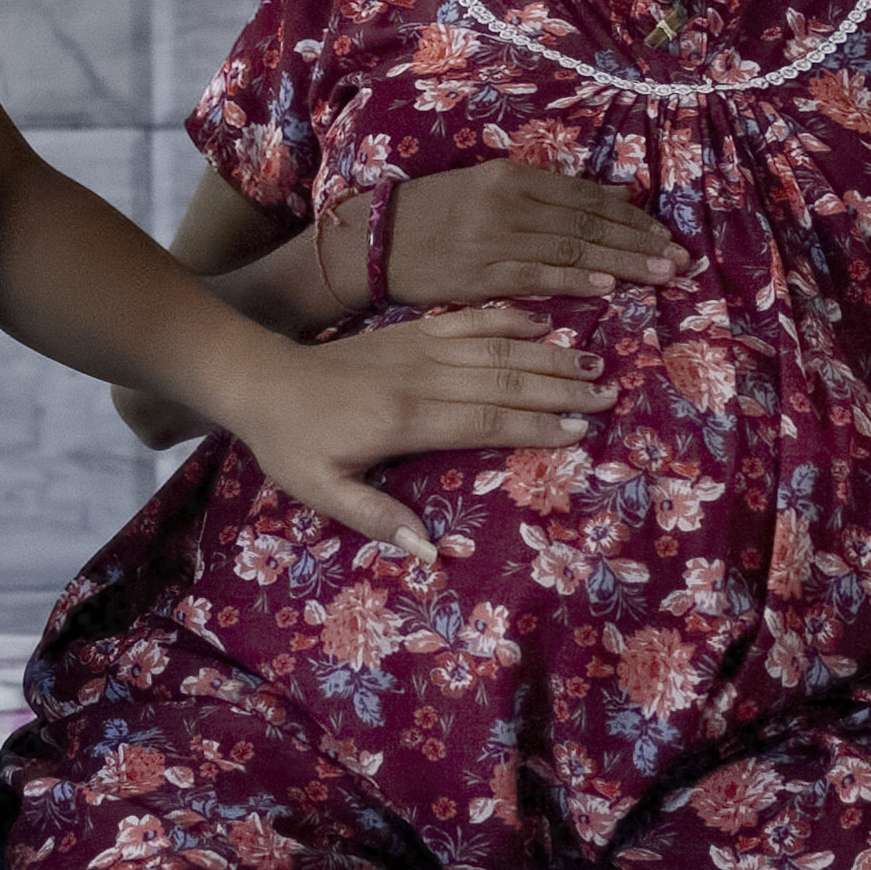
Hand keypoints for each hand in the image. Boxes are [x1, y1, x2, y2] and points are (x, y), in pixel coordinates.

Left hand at [224, 305, 614, 560]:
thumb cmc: (292, 443)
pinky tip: (543, 321)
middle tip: (610, 394)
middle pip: (502, 379)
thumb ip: (376, 517)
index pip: (483, 419)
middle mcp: (418, 377)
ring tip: (594, 361)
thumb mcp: (322, 491)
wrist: (260, 379)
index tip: (580, 430)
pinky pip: (467, 320)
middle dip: (559, 387)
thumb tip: (429, 551)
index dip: (533, 424)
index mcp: (403, 418)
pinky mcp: (410, 332)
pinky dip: (507, 318)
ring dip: (546, 354)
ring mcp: (417, 347)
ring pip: (493, 348)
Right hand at [377, 158, 680, 307]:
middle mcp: (507, 202)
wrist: (371, 242)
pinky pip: (537, 275)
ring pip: (571, 248)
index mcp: (511, 176)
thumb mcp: (488, 189)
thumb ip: (549, 194)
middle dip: (638, 241)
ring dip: (621, 262)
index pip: (584, 196)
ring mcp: (494, 238)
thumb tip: (614, 195)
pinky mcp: (480, 274)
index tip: (665, 234)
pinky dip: (575, 279)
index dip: (629, 216)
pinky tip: (607, 286)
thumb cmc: (432, 216)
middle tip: (679, 259)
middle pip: (586, 222)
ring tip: (661, 274)